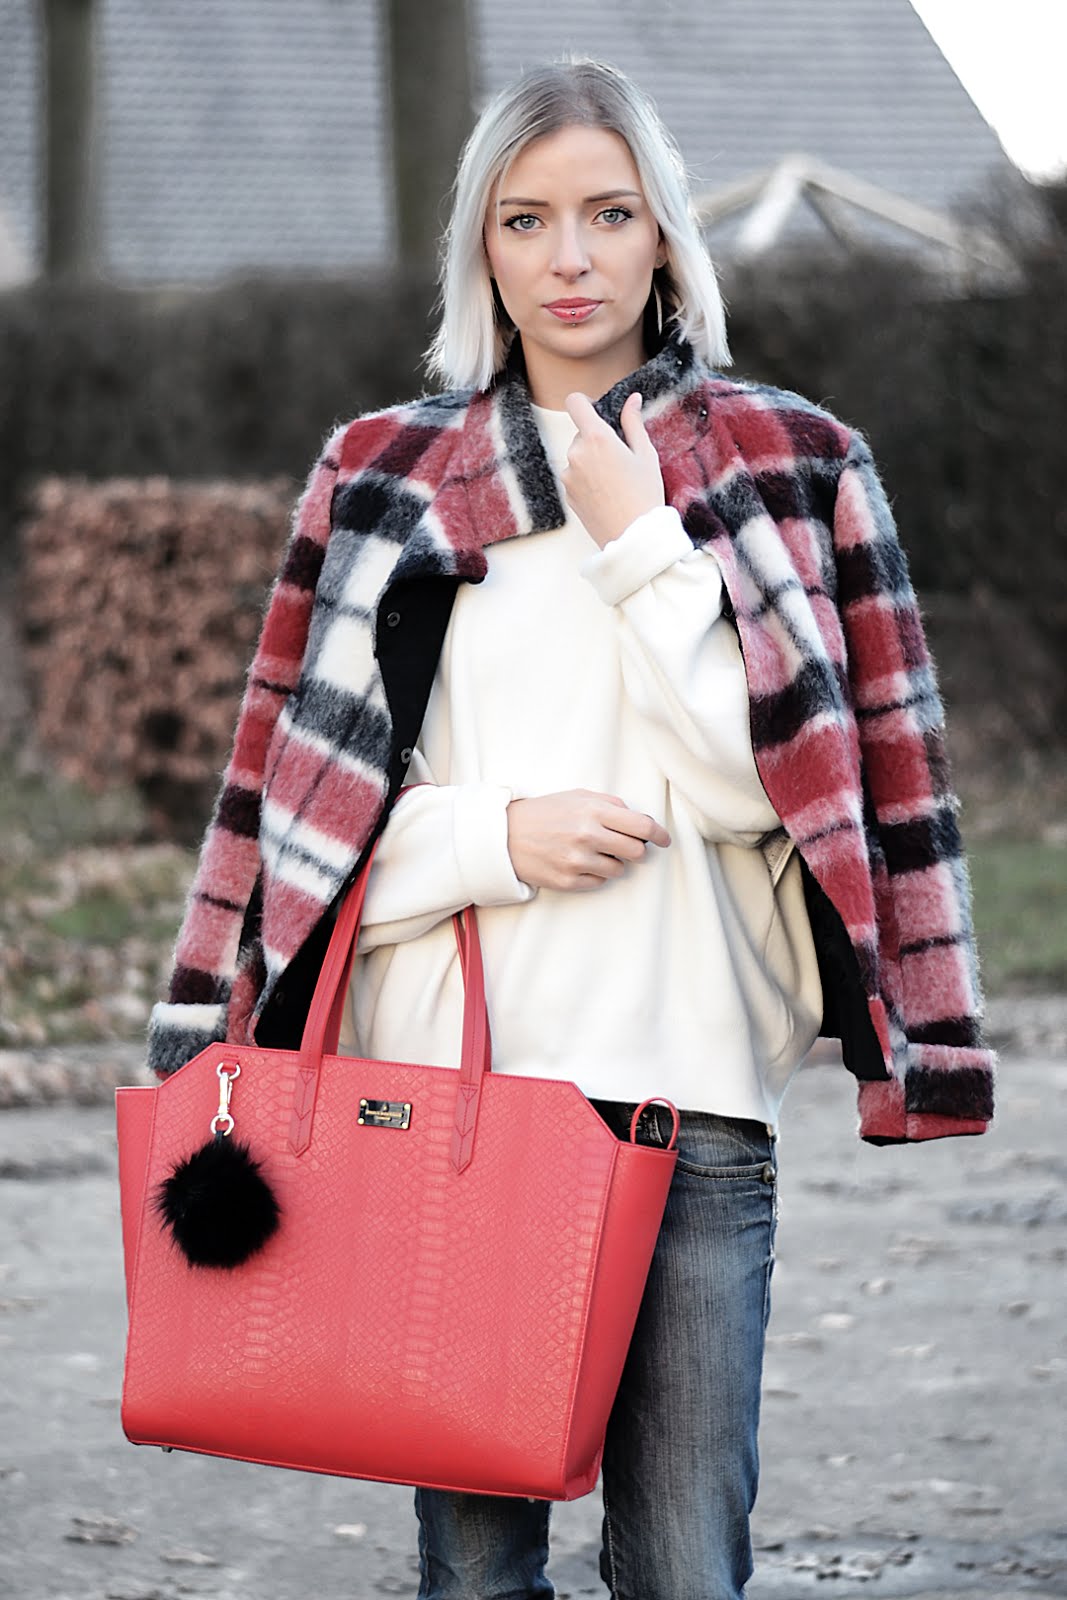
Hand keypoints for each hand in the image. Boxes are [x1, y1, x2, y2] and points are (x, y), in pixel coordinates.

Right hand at [505, 789, 670, 891]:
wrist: (504, 836)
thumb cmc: (544, 813)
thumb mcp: (576, 796)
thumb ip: (610, 804)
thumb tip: (638, 819)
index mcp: (593, 811)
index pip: (642, 826)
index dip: (659, 834)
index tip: (664, 839)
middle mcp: (588, 836)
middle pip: (636, 852)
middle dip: (637, 849)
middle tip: (626, 846)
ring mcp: (577, 861)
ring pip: (619, 870)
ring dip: (614, 862)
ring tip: (593, 851)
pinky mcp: (567, 881)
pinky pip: (599, 883)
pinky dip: (596, 874)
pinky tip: (579, 862)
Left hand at [559, 390, 665, 549]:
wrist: (633, 537)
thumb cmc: (644, 495)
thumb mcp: (646, 454)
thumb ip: (634, 423)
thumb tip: (632, 399)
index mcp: (597, 438)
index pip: (575, 403)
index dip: (585, 402)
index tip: (597, 410)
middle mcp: (576, 454)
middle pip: (581, 433)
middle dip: (597, 440)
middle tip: (621, 459)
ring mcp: (568, 475)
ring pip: (578, 456)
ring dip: (591, 461)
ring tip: (615, 481)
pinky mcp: (567, 494)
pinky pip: (575, 477)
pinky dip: (587, 480)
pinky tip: (607, 494)